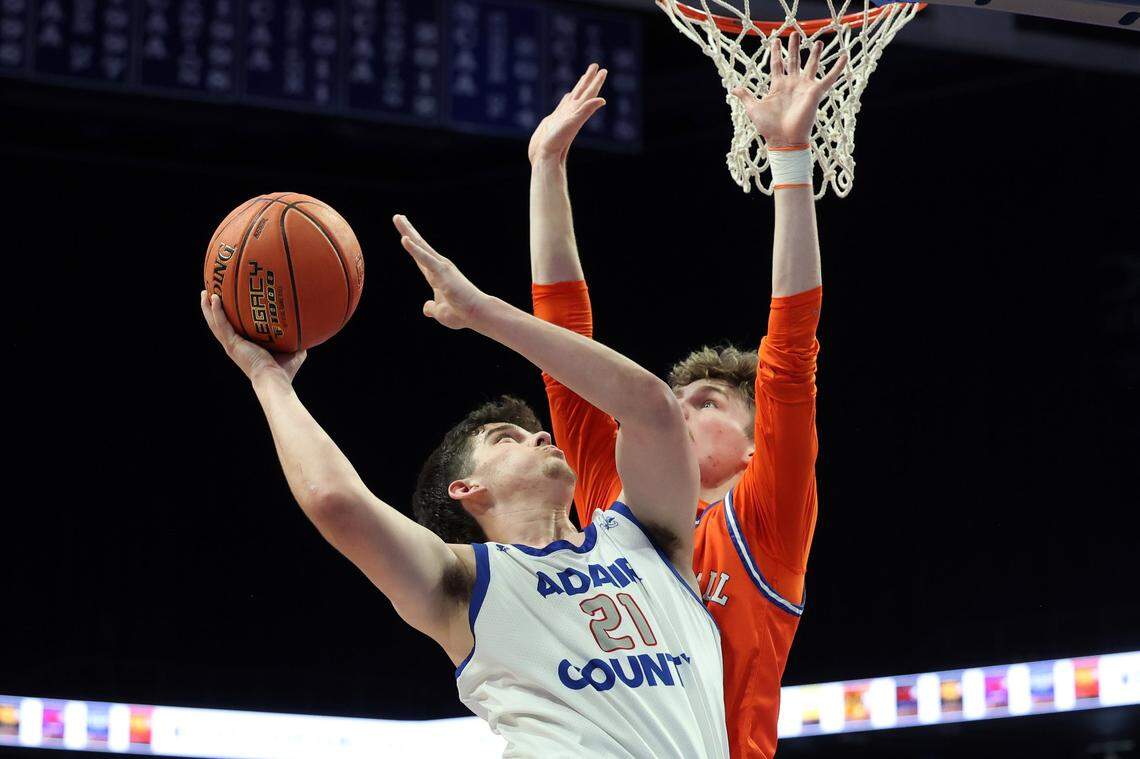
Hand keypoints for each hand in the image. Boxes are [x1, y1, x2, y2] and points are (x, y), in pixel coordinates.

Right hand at [200, 291, 306, 382]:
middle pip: (218, 324)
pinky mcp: (231, 344)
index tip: (227, 303)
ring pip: (214, 323)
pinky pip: (221, 324)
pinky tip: (214, 298)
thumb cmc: (284, 370)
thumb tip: (310, 328)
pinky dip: (216, 312)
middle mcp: (235, 345)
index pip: (233, 328)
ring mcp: (231, 345)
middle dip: (212, 309)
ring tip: (205, 292)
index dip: (228, 317)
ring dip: (208, 308)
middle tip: (208, 293)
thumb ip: (297, 338)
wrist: (275, 379)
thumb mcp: (293, 350)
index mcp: (244, 346)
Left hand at [394, 215, 488, 330]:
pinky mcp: (443, 272)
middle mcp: (438, 268)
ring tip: (398, 218)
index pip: (420, 258)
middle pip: (419, 246)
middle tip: (397, 217)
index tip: (404, 234)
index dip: (411, 246)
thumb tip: (426, 308)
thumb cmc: (461, 314)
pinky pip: (425, 258)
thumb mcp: (441, 312)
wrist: (476, 314)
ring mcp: (441, 268)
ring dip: (408, 232)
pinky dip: (415, 249)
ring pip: (421, 247)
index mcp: (436, 276)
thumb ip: (432, 308)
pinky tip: (405, 239)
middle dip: (408, 231)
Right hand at [527, 63, 606, 164]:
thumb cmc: (556, 142)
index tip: (603, 69)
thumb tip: (602, 100)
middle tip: (596, 66)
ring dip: (579, 87)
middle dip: (589, 79)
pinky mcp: (553, 120)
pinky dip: (567, 99)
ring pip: (574, 97)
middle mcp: (571, 112)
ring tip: (584, 77)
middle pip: (583, 92)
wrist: (544, 157)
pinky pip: (563, 105)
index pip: (589, 93)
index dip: (596, 81)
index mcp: (577, 111)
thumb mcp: (572, 124)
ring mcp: (563, 116)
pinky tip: (568, 96)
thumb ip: (586, 111)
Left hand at [731, 33, 847, 147]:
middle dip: (793, 47)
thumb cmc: (768, 127)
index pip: (777, 64)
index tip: (775, 41)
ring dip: (815, 54)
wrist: (783, 139)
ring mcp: (804, 87)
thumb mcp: (753, 108)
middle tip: (794, 34)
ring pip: (811, 65)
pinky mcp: (816, 92)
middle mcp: (792, 84)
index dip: (775, 52)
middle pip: (793, 60)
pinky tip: (845, 56)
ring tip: (818, 41)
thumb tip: (733, 89)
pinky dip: (838, 68)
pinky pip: (830, 78)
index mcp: (778, 86)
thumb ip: (746, 96)